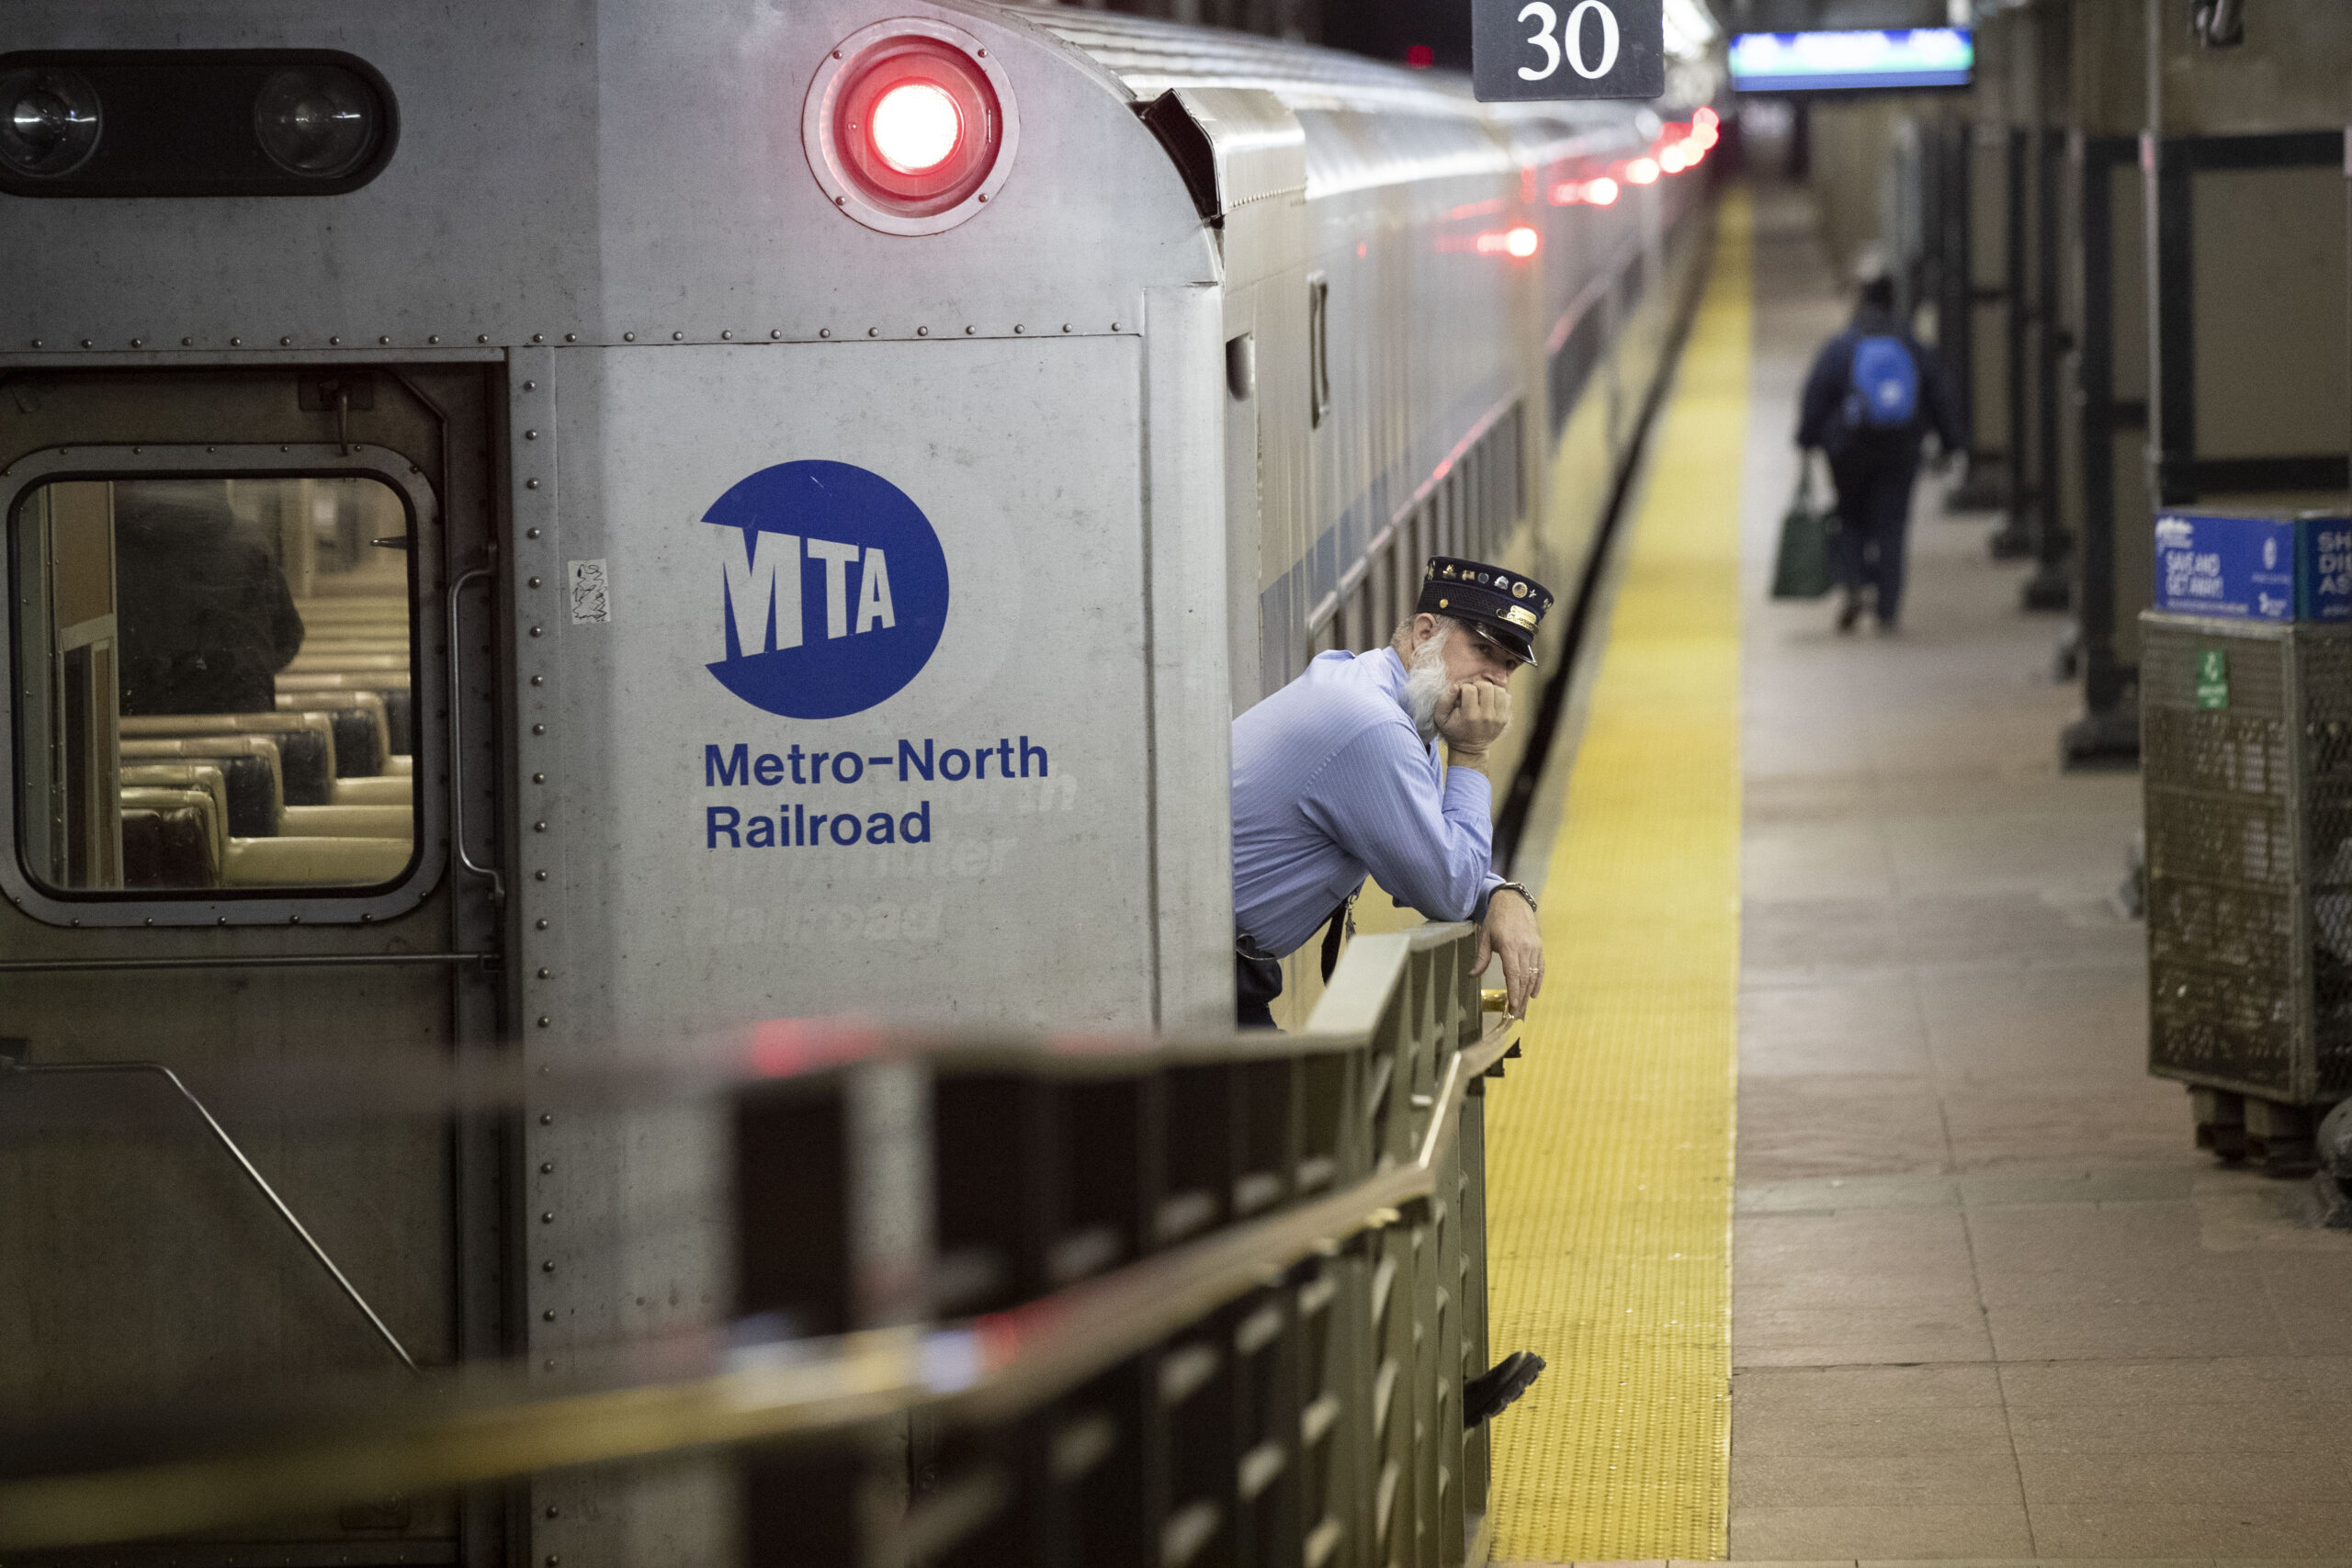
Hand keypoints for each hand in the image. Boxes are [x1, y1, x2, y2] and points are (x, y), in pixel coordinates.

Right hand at [1437, 680, 1510, 757]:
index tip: (1461, 696)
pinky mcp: (1505, 718)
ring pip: (1499, 690)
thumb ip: (1444, 700)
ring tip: (1482, 696)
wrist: (1470, 748)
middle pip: (1487, 687)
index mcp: (1470, 715)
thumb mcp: (1441, 717)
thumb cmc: (1453, 729)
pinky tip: (1490, 702)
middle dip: (1478, 686)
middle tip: (1473, 694)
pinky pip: (1507, 697)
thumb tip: (1456, 686)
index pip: (1470, 689)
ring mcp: (1498, 718)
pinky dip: (1498, 696)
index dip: (1464, 688)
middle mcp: (1486, 716)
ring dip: (1490, 690)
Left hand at [1473, 888, 1543, 1017]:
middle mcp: (1525, 948)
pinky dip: (1538, 981)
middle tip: (1516, 1014)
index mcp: (1510, 946)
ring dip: (1528, 992)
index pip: (1513, 973)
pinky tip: (1533, 993)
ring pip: (1533, 975)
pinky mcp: (1539, 946)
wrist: (1513, 901)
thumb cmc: (1496, 918)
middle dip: (1520, 997)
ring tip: (1523, 1007)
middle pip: (1524, 978)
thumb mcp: (1485, 936)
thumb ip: (1481, 958)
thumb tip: (1472, 976)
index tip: (1513, 1006)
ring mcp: (1534, 947)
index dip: (1514, 991)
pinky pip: (1540, 967)